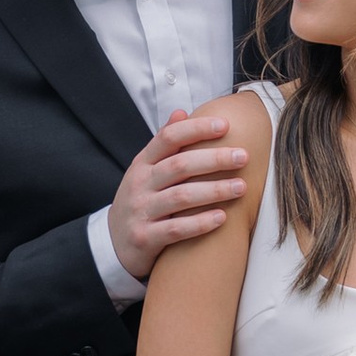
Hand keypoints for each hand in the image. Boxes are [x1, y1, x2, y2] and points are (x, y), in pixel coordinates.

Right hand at [108, 104, 250, 280]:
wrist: (113, 242)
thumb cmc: (140, 200)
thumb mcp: (145, 169)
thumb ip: (164, 144)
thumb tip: (181, 112)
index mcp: (142, 163)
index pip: (169, 138)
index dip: (197, 129)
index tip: (226, 125)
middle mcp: (140, 184)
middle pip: (179, 165)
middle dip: (214, 159)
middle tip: (243, 157)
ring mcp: (140, 211)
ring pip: (180, 197)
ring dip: (214, 191)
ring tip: (241, 187)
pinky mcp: (145, 238)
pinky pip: (175, 229)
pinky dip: (200, 223)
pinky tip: (222, 217)